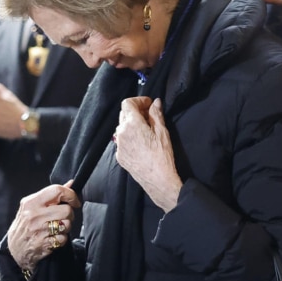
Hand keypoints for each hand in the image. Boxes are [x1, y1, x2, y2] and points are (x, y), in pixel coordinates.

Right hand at [7, 181, 79, 273]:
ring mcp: (39, 230)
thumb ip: (52, 195)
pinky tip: (53, 237)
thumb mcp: (33, 205)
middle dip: (70, 214)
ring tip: (56, 228)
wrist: (14, 247)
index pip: (57, 191)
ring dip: (66, 227)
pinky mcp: (43, 243)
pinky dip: (62, 239)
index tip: (74, 201)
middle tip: (64, 217)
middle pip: (66, 210)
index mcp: (31, 202)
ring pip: (67, 224)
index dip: (71, 195)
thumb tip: (71, 183)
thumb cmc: (26, 223)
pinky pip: (63, 238)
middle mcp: (34, 215)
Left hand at [115, 97, 182, 211]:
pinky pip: (122, 141)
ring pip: (122, 128)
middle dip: (136, 111)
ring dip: (131, 124)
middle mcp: (121, 133)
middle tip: (149, 115)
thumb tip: (155, 102)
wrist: (157, 180)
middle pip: (124, 114)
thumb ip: (156, 114)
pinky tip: (141, 143)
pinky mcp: (119, 156)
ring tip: (146, 129)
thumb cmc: (162, 156)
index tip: (149, 104)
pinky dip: (129, 137)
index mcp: (131, 124)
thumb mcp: (162, 132)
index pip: (127, 103)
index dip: (139, 100)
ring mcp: (118, 146)